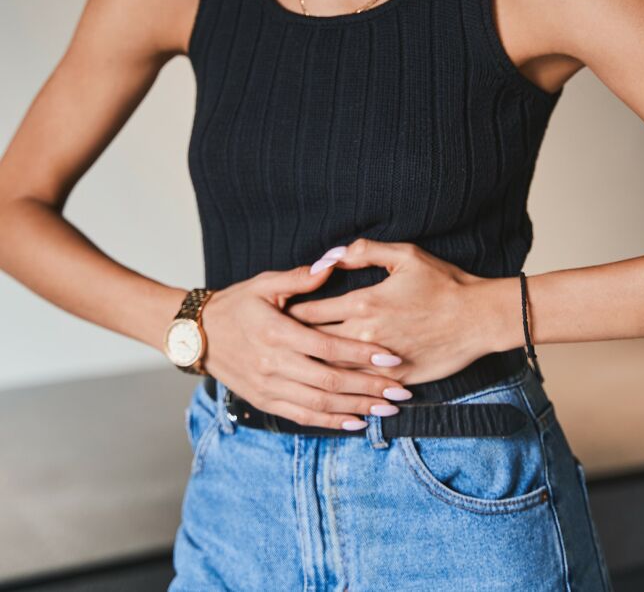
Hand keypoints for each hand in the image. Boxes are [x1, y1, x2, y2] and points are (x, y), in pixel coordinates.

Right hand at [199, 261, 411, 429]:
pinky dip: (331, 422)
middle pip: (330, 380)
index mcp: (277, 332)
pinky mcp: (265, 401)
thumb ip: (300, 278)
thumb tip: (331, 265)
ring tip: (387, 409)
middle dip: (369, 387)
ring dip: (357, 408)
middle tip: (400, 390)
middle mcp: (274, 364)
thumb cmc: (235, 304)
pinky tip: (356, 423)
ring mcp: (269, 387)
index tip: (392, 357)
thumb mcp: (264, 283)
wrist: (198, 334)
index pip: (328, 347)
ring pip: (320, 403)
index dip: (362, 354)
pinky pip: (303, 416)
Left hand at [285, 238, 496, 384]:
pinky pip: (360, 389)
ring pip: (333, 371)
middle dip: (292, 344)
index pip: (310, 312)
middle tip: (270, 344)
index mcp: (363, 303)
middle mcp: (366, 336)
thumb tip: (329, 256)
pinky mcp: (397, 380)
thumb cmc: (443, 282)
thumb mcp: (404, 255)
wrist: (479, 318)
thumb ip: (361, 251)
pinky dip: (341, 389)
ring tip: (290, 368)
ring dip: (311, 369)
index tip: (274, 314)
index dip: (289, 313)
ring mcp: (381, 362)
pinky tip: (325, 390)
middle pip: (314, 344)